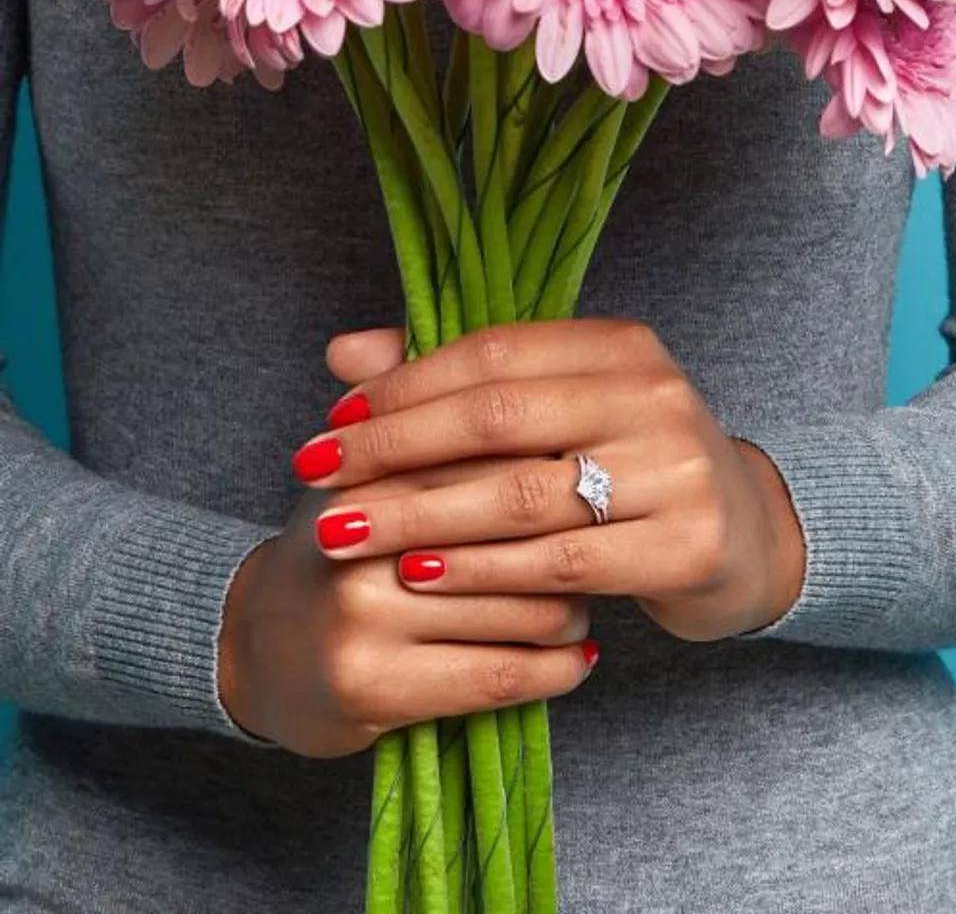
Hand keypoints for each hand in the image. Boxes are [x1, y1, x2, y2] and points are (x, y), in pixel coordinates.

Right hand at [217, 332, 594, 758]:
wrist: (260, 650)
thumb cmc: (340, 552)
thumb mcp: (370, 476)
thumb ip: (423, 414)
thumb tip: (500, 362)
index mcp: (372, 474)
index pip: (499, 459)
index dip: (564, 474)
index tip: (600, 483)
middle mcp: (362, 537)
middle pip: (520, 532)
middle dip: (575, 541)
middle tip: (602, 550)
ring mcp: (364, 613)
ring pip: (526, 608)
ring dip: (570, 613)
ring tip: (576, 609)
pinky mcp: (373, 686)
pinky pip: (505, 675)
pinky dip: (558, 669)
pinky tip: (576, 660)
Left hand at [296, 320, 805, 641]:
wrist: (744, 533)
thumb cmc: (629, 466)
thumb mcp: (559, 411)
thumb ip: (458, 380)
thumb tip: (342, 355)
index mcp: (620, 346)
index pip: (491, 354)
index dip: (402, 387)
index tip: (332, 421)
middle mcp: (653, 395)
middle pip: (497, 418)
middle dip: (392, 449)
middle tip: (314, 476)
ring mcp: (677, 470)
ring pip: (520, 496)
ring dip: (419, 516)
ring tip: (345, 531)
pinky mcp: (686, 545)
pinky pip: (559, 563)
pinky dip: (480, 571)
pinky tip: (421, 576)